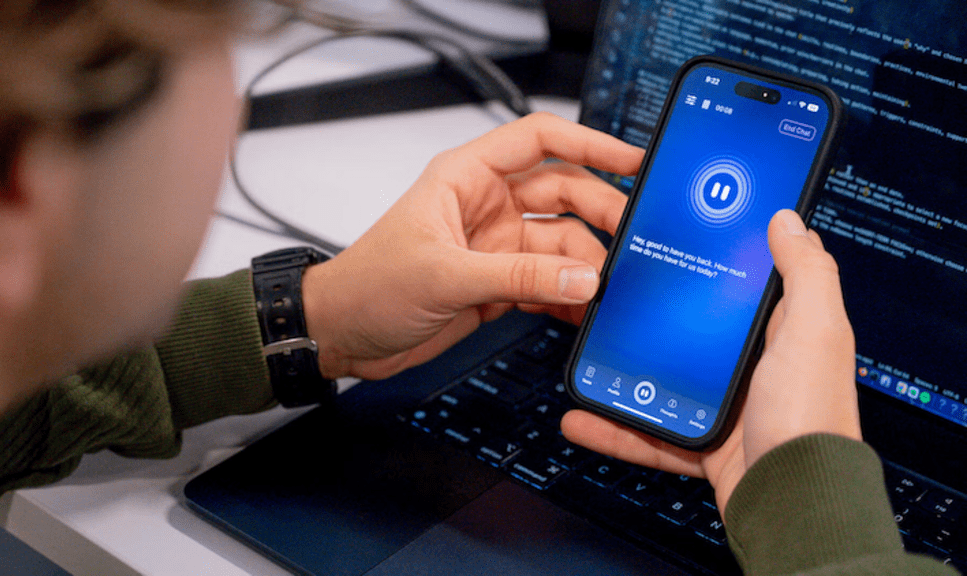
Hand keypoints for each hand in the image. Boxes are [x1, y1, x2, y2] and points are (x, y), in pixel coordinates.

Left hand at [302, 112, 642, 380]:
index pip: (540, 140)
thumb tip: (582, 277)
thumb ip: (518, 275)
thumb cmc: (367, 286)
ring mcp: (496, 247)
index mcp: (467, 178)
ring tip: (610, 289)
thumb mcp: (444, 275)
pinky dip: (570, 297)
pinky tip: (586, 311)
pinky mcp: (499, 285)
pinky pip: (549, 283)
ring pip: (561, 244)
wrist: (341, 336)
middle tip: (632, 240)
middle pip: (564, 193)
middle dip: (601, 213)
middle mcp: (487, 206)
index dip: (590, 144)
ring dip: (587, 266)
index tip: (632, 161)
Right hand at [561, 209, 860, 513]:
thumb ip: (806, 273)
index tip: (680, 235)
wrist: (793, 503)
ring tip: (589, 349)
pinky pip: (649, 429)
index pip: (745, 281)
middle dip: (654, 312)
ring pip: (663, 377)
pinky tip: (584, 415)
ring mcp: (728, 404)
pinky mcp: (703, 440)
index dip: (716, 255)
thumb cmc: (812, 418)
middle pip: (693, 327)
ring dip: (623, 368)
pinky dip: (615, 426)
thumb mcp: (816, 332)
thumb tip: (789, 221)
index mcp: (785, 330)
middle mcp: (757, 365)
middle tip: (615, 290)